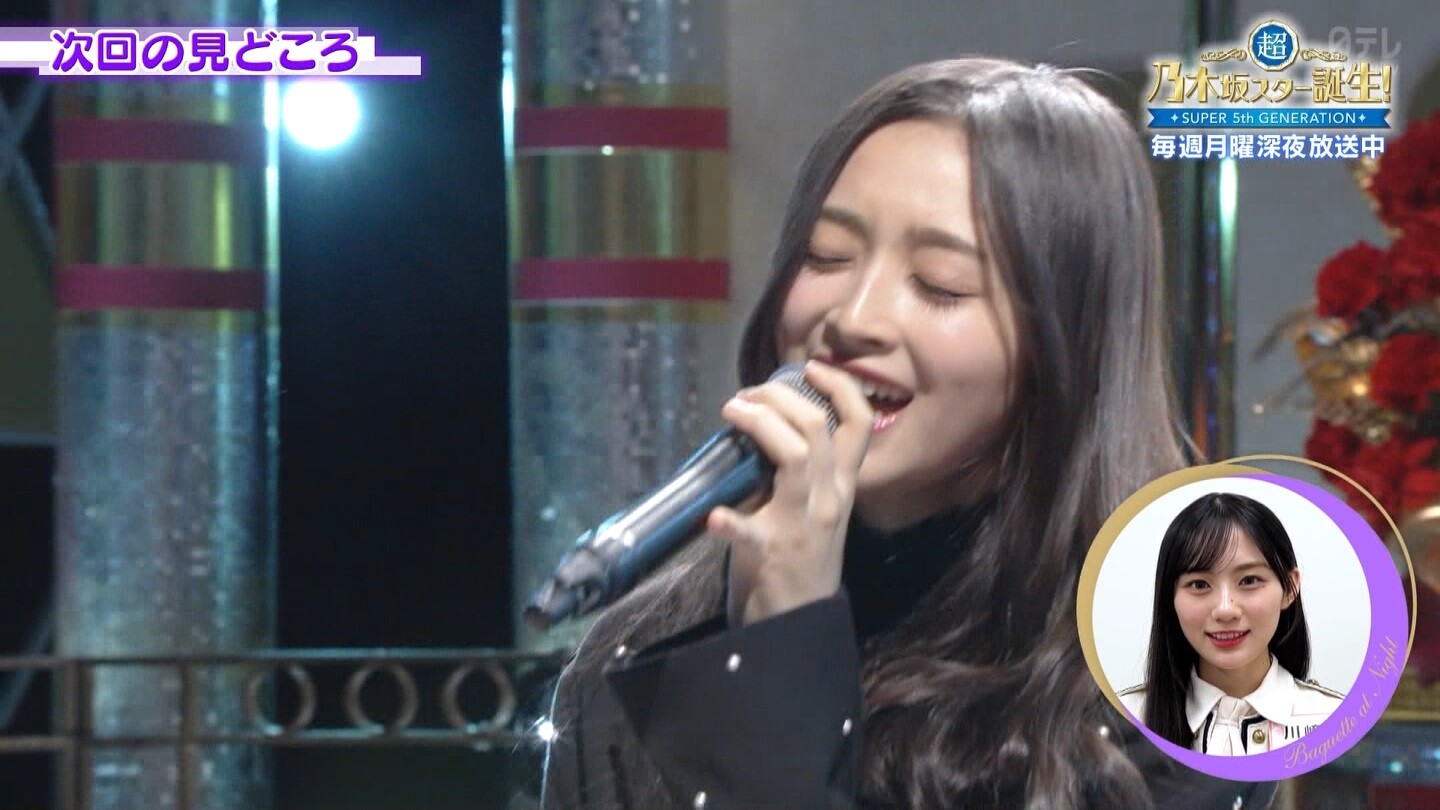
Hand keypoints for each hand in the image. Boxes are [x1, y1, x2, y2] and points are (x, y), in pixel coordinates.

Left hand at [706, 362, 873, 626]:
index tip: (811, 367)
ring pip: (796, 456)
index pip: (859, 424)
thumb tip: (759, 429)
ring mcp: (802, 525)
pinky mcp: (771, 553)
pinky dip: (729, 520)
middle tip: (747, 394)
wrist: (797, 625)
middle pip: (818, 427)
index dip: (840, 388)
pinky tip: (714, 516)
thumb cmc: (799, 562)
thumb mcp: (812, 511)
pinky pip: (751, 531)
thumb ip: (798, 475)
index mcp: (841, 487)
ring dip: (760, 425)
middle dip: (780, 396)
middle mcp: (829, 499)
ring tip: (732, 412)